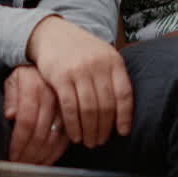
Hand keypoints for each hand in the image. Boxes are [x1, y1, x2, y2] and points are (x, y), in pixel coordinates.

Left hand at [4, 65, 70, 164]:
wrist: (53, 60)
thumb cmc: (29, 74)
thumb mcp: (14, 78)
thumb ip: (10, 96)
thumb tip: (10, 115)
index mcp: (34, 87)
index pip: (26, 122)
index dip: (18, 143)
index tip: (12, 155)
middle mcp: (52, 97)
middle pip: (40, 133)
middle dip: (28, 153)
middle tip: (19, 164)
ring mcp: (65, 106)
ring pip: (54, 138)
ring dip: (41, 156)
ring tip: (30, 165)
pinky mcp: (74, 114)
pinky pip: (65, 138)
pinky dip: (55, 153)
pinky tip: (46, 160)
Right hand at [26, 16, 133, 148]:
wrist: (53, 34)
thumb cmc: (81, 50)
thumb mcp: (103, 56)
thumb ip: (113, 78)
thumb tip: (123, 113)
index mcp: (113, 61)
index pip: (124, 94)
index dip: (124, 116)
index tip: (123, 132)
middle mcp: (98, 65)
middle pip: (106, 105)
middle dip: (104, 129)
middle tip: (100, 142)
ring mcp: (78, 71)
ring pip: (88, 109)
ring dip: (89, 131)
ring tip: (89, 142)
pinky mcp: (60, 77)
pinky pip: (69, 107)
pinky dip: (73, 125)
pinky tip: (74, 136)